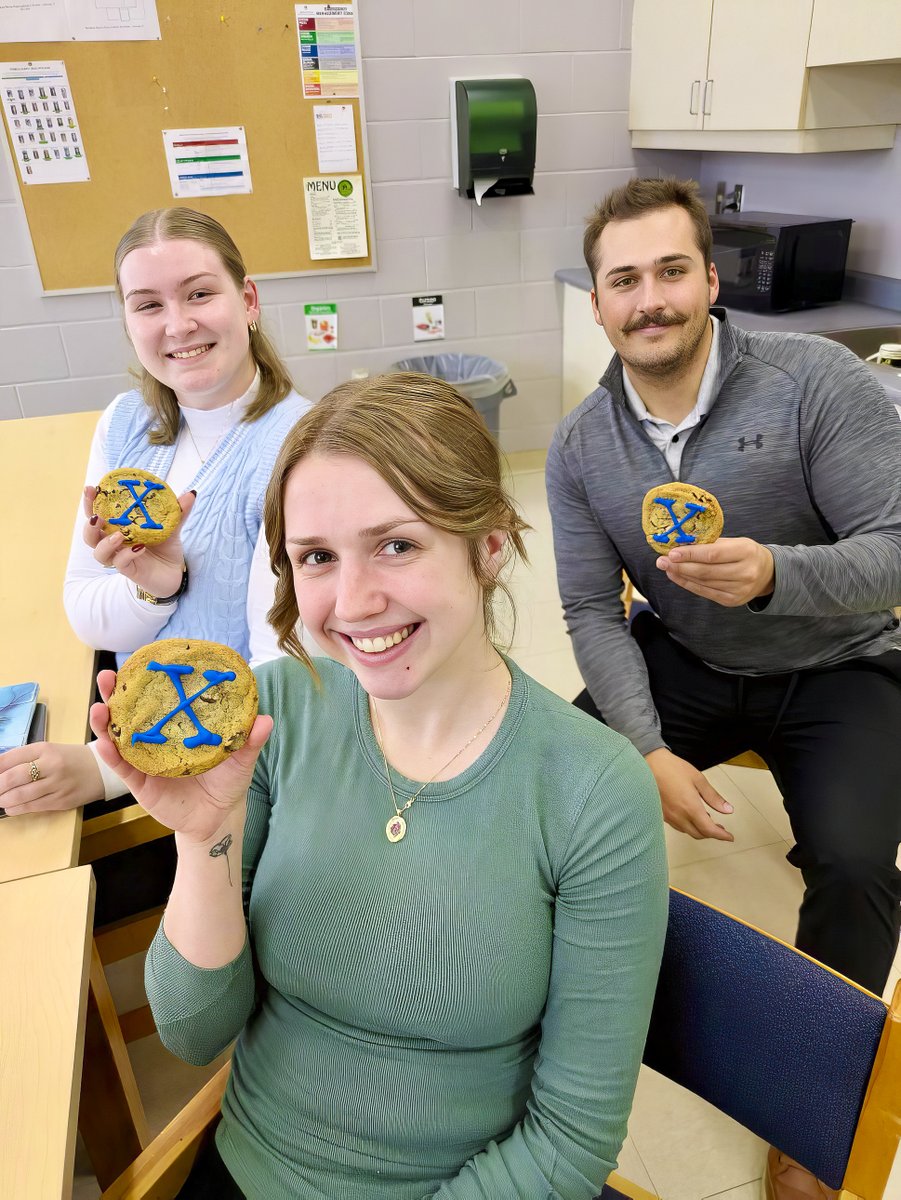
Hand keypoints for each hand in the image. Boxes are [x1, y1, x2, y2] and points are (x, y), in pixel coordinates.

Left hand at [0, 742, 103, 815]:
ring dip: (4, 799)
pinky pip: (32, 806)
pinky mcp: (61, 801)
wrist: (102, 770)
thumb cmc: (71, 759)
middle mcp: (51, 765)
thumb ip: (25, 759)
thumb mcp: (49, 751)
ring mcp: (57, 784)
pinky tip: (12, 807)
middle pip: (12, 777)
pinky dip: (16, 808)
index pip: (10, 758)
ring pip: (20, 795)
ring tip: (1, 800)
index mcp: (45, 749)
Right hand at [82, 485, 195, 599]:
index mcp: (119, 527)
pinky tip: (139, 548)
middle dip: (89, 524)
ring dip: (105, 542)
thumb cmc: (166, 548)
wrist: (176, 574)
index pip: (97, 513)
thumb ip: (178, 511)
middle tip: (96, 515)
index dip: (90, 502)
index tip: (90, 488)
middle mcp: (115, 543)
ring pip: (99, 552)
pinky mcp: (129, 571)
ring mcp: (120, 558)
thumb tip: (190, 493)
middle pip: (90, 535)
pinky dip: (127, 554)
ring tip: (118, 535)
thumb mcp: (172, 527)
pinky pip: (120, 563)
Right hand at [88, 670, 272, 844]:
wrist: (217, 818)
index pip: (160, 697)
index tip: (140, 659)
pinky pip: (123, 768)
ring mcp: (145, 759)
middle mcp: (157, 738)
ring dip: (105, 721)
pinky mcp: (140, 783)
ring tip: (99, 708)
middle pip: (131, 711)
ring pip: (119, 737)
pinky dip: (112, 756)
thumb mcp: (240, 759)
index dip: (148, 679)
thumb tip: (265, 719)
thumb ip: (249, 740)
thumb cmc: (228, 782)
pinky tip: (104, 745)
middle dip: (116, 693)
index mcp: (178, 725)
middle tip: (108, 676)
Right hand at [645, 747, 733, 840]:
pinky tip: (691, 816)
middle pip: (698, 834)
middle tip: (721, 828)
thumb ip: (713, 797)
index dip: (721, 836)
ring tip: (707, 820)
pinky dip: (688, 826)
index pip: (709, 830)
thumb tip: (728, 809)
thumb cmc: (673, 768)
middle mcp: (679, 816)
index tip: (729, 837)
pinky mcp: (662, 814)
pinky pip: (678, 826)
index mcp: (690, 807)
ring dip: (699, 830)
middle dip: (711, 834)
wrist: (649, 763)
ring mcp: (669, 816)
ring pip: (688, 832)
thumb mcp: (698, 779)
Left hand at [655, 537, 774, 606]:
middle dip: (680, 566)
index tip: (672, 552)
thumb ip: (711, 544)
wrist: (768, 573)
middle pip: (706, 571)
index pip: (713, 554)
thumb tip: (680, 545)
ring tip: (667, 567)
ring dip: (681, 575)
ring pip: (703, 583)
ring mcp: (739, 589)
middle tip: (662, 561)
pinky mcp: (732, 601)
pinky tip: (677, 576)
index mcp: (746, 552)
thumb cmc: (746, 553)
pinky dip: (688, 584)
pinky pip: (705, 593)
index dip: (690, 554)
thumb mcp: (735, 542)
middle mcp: (745, 572)